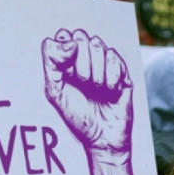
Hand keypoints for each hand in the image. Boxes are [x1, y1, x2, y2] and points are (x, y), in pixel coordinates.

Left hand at [42, 29, 138, 174]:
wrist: (102, 138)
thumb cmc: (78, 117)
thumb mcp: (55, 91)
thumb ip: (52, 62)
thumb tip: (70, 42)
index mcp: (67, 62)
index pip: (63, 36)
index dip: (64, 50)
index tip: (67, 73)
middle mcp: (86, 59)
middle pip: (81, 36)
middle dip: (80, 61)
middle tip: (83, 83)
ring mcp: (105, 65)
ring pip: (98, 44)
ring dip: (95, 71)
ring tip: (97, 89)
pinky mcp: (122, 72)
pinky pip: (115, 57)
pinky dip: (110, 76)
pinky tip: (110, 91)